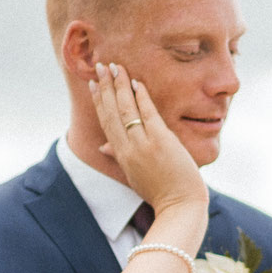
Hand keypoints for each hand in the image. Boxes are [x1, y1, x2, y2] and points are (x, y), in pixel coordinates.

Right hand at [87, 62, 206, 214]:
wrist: (179, 206)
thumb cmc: (160, 193)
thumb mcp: (134, 176)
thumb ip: (117, 158)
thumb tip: (102, 147)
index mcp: (121, 155)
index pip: (106, 122)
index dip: (98, 101)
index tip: (92, 83)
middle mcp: (128, 148)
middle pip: (112, 111)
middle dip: (105, 87)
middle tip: (101, 66)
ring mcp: (144, 144)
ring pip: (126, 109)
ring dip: (120, 85)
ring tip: (115, 67)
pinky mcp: (161, 141)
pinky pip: (148, 113)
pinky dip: (142, 96)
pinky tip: (137, 82)